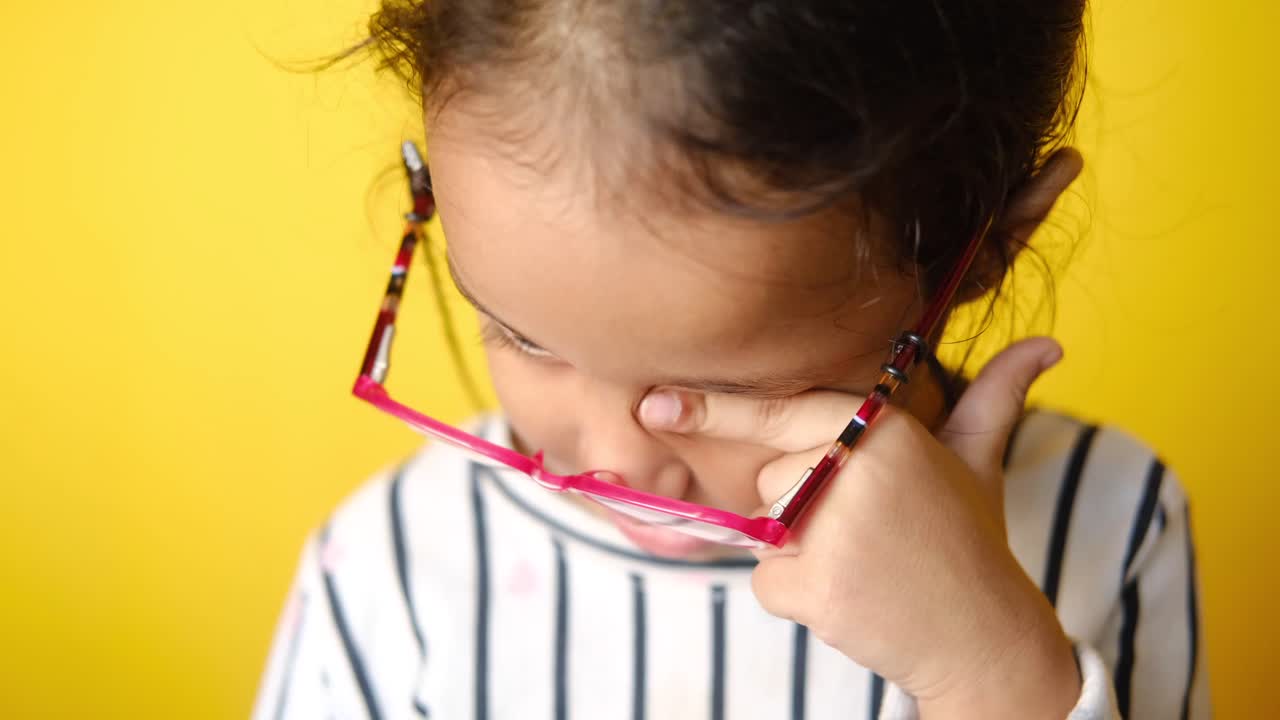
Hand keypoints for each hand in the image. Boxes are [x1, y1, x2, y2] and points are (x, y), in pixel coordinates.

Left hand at [638, 337, 1080, 718]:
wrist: (988, 638)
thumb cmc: (969, 544)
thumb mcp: (979, 462)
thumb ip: (994, 397)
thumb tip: (1047, 346)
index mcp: (888, 428)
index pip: (782, 413)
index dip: (713, 408)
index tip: (653, 402)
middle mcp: (859, 465)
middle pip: (769, 480)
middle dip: (801, 511)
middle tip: (871, 536)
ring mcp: (837, 526)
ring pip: (767, 531)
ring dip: (800, 555)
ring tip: (867, 564)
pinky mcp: (819, 582)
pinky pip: (769, 583)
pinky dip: (799, 596)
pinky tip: (854, 597)